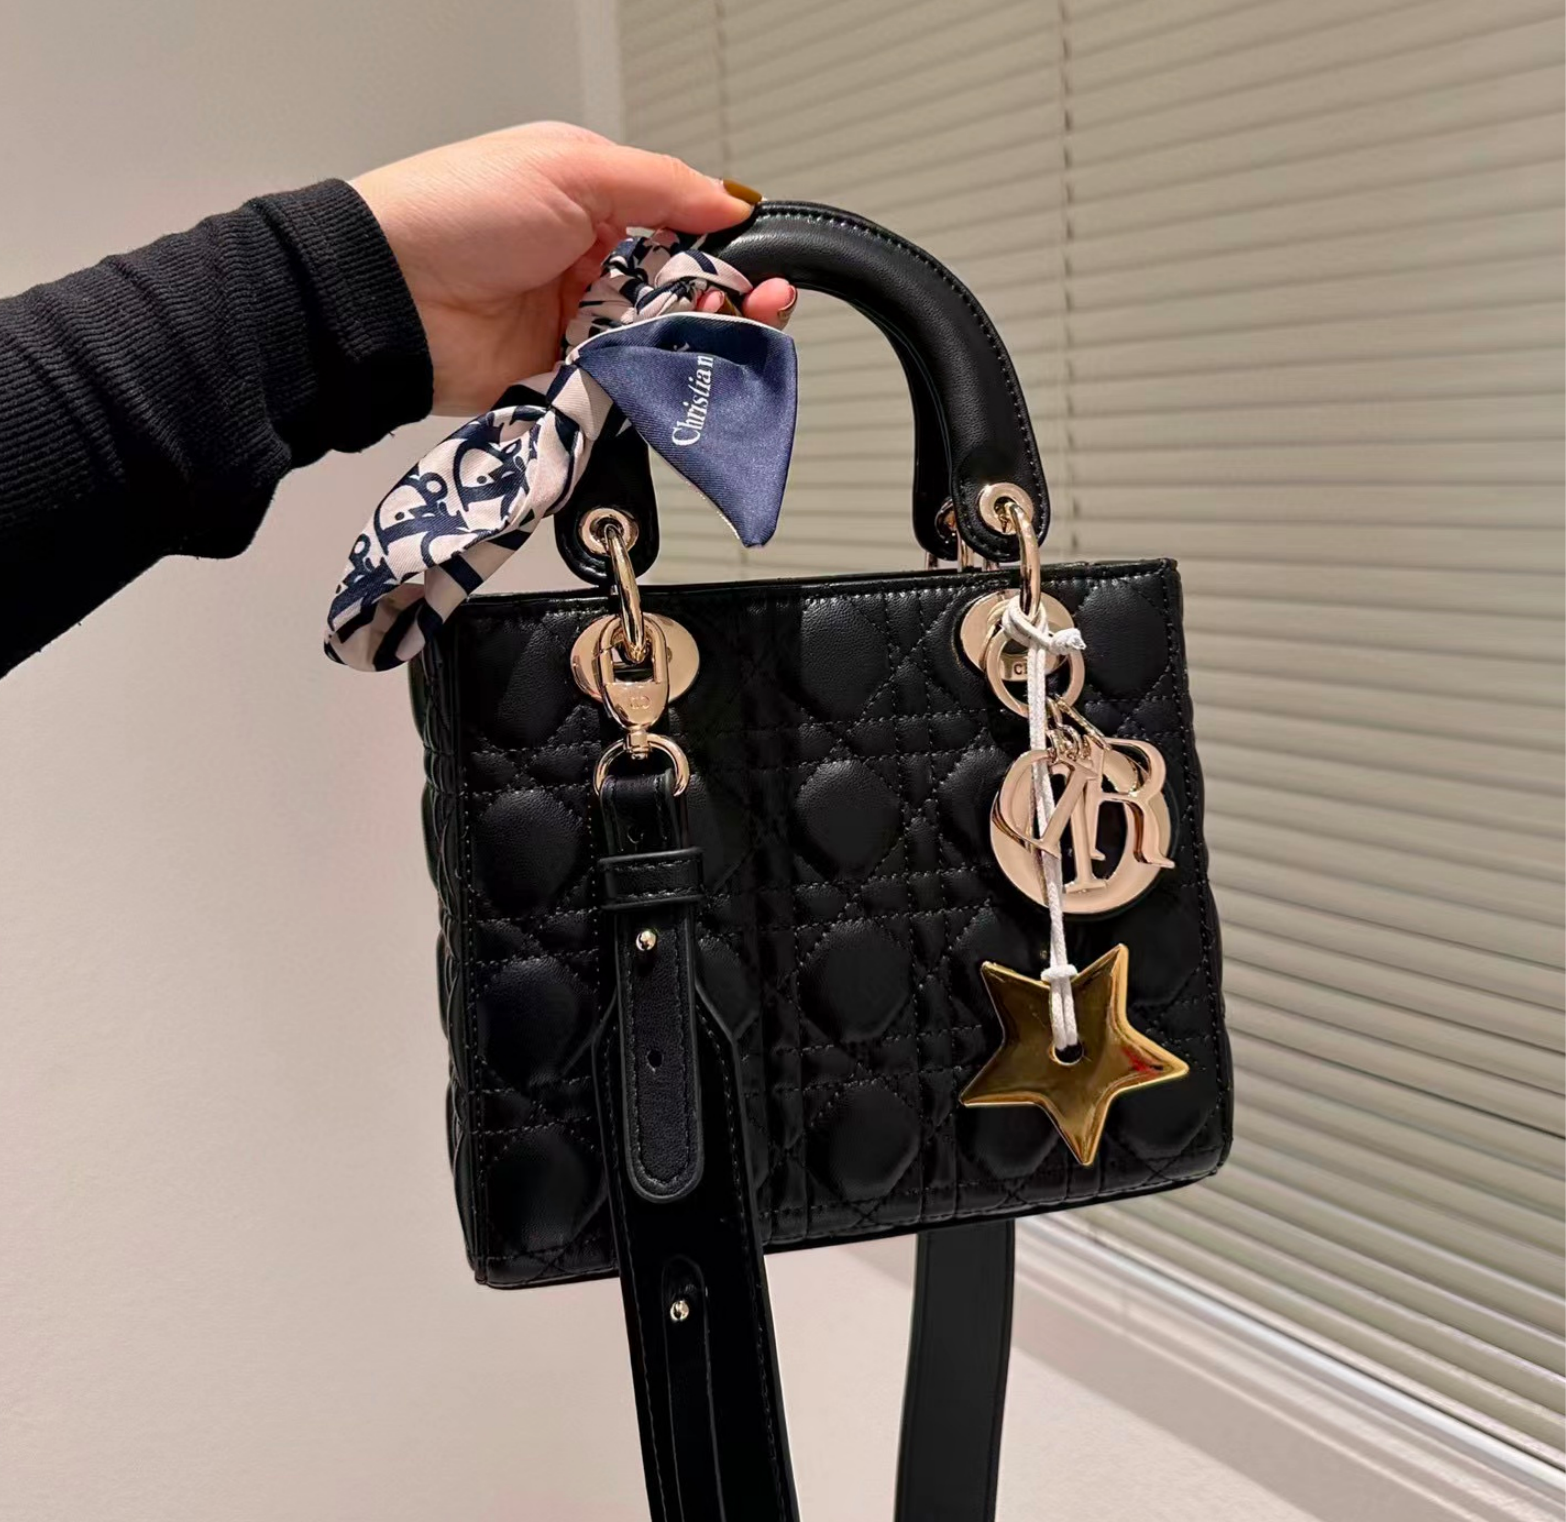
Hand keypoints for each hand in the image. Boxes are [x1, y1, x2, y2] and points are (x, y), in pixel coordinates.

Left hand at [353, 122, 794, 415]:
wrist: (389, 296)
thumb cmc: (457, 211)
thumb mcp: (570, 168)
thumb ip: (661, 184)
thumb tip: (732, 200)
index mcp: (594, 203)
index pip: (682, 227)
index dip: (724, 248)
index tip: (759, 267)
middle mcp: (591, 266)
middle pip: (682, 291)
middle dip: (724, 300)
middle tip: (756, 309)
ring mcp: (581, 327)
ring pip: (662, 342)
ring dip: (695, 342)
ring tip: (718, 336)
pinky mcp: (568, 381)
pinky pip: (627, 388)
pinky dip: (654, 384)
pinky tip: (679, 374)